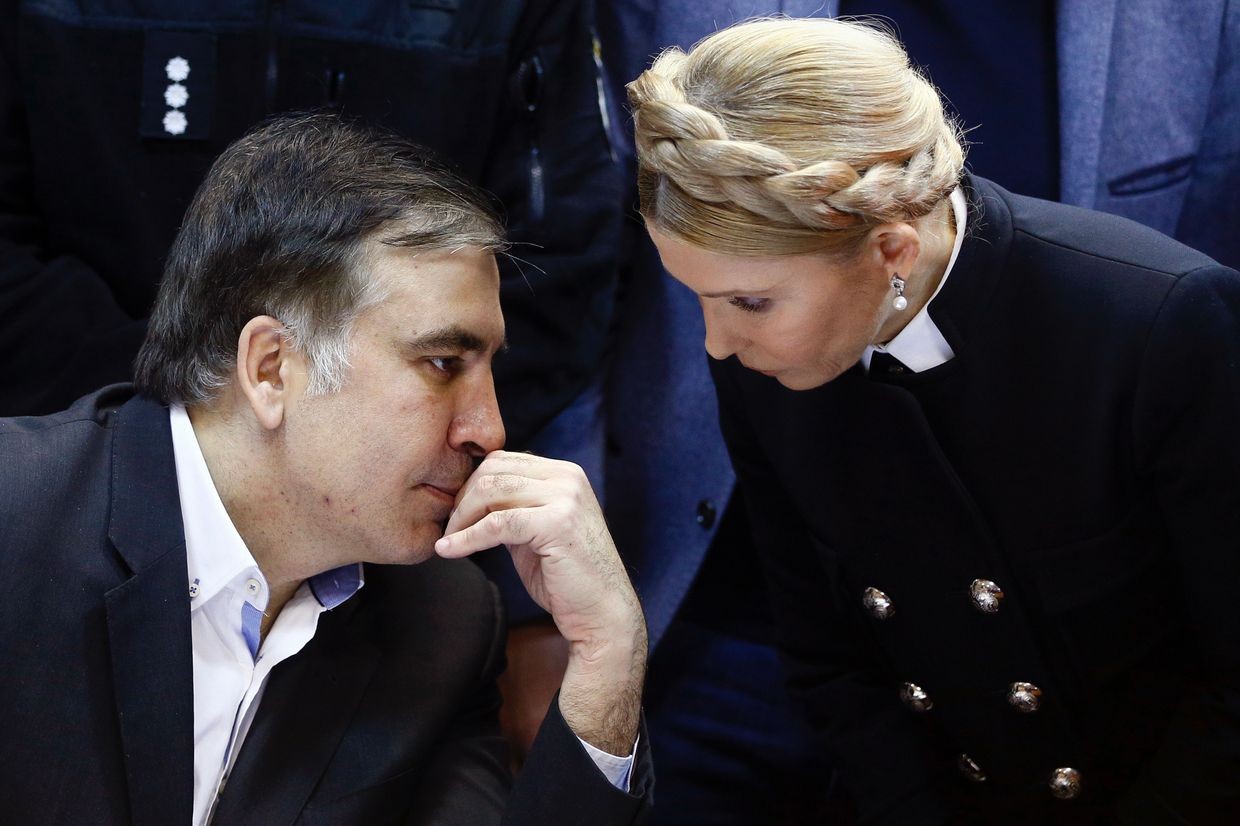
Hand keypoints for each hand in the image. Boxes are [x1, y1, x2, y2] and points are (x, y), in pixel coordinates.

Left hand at [435, 451, 645, 755]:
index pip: (502, 460)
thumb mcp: (535, 531)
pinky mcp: (558, 523)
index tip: (453, 515)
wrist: (602, 614)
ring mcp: (566, 497)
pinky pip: (498, 523)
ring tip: (448, 542)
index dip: (470, 486)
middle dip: (462, 500)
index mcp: (564, 473)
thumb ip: (512, 508)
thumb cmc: (567, 579)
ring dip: (461, 518)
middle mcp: (568, 477)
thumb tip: (468, 498)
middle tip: (448, 531)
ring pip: (492, 490)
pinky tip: (450, 551)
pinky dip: (467, 538)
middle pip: (494, 470)